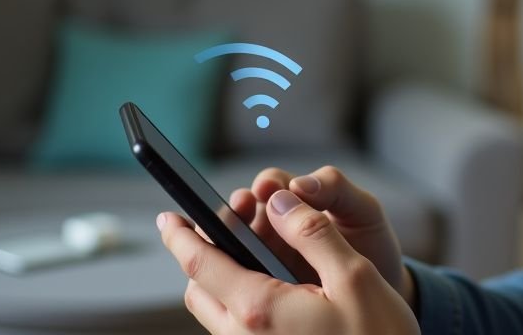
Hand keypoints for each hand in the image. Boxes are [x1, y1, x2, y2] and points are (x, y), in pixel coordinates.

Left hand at [158, 191, 418, 334]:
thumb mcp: (355, 276)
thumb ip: (313, 234)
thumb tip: (280, 200)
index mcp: (260, 310)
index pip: (201, 265)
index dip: (179, 236)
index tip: (167, 218)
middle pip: (200, 291)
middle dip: (203, 255)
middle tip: (228, 227)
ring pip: (216, 313)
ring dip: (222, 281)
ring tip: (255, 255)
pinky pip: (236, 330)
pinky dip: (242, 302)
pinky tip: (275, 289)